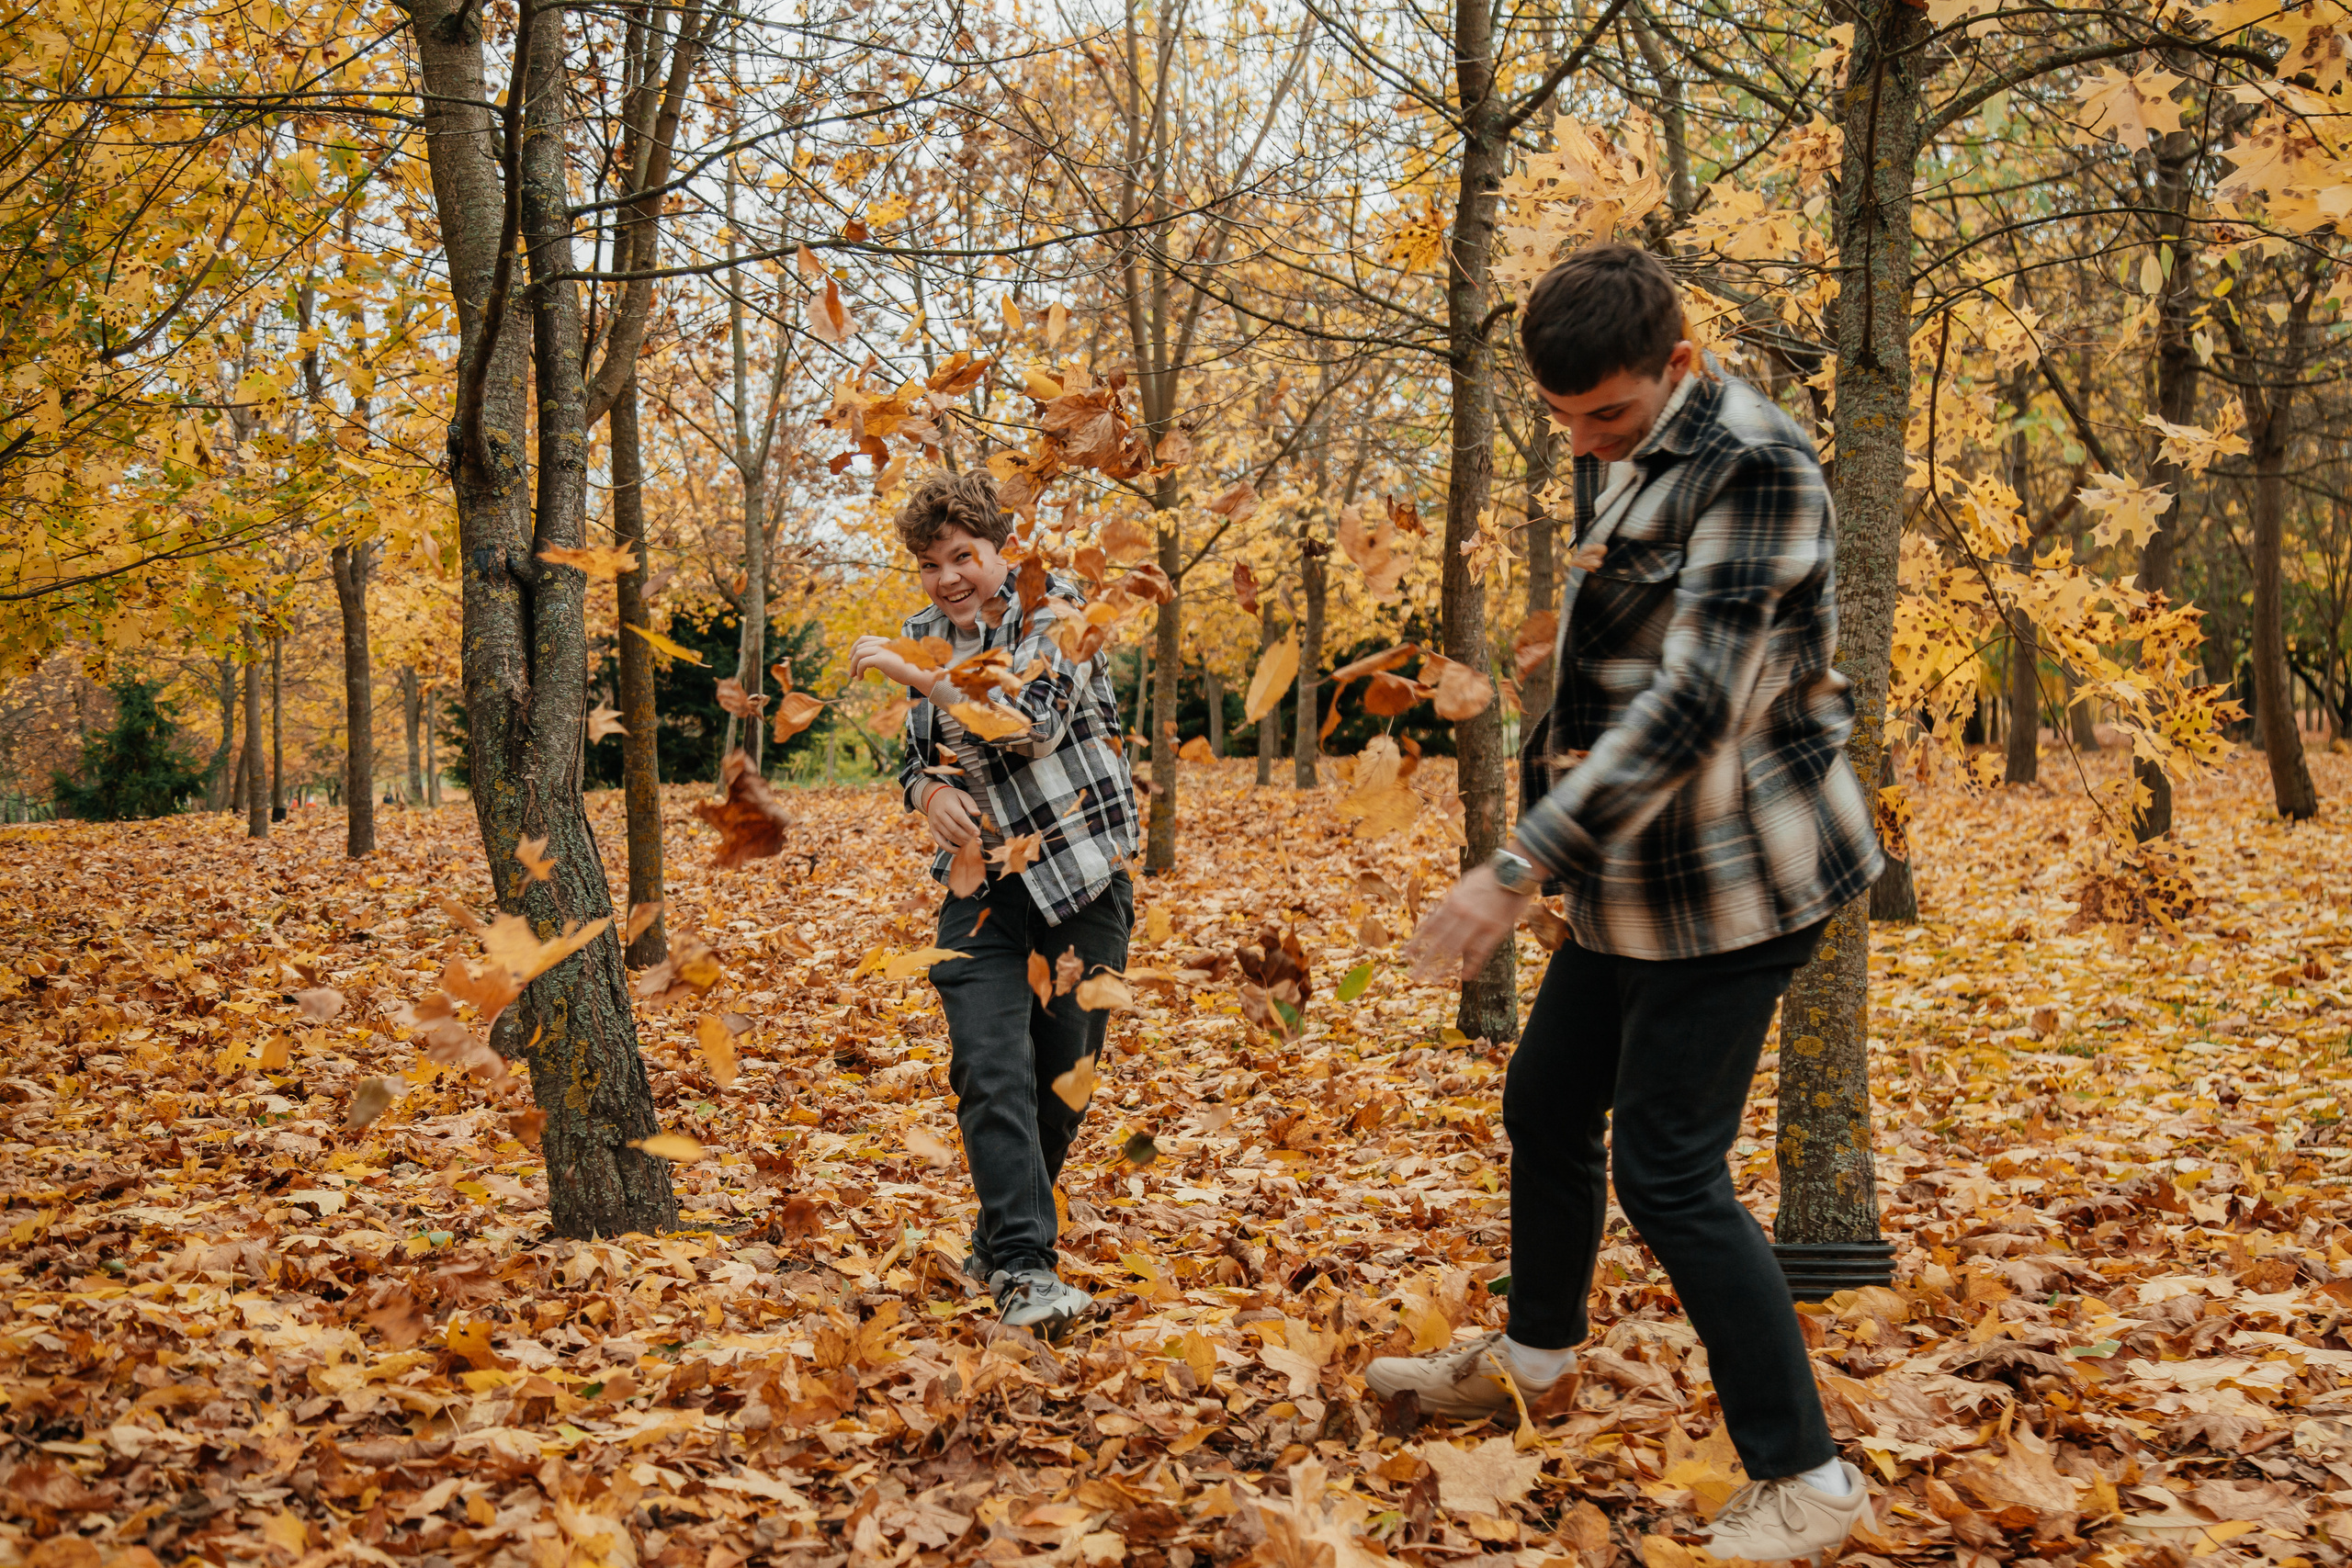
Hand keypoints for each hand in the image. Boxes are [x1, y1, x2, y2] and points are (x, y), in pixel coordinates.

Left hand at [850, 634, 933, 692]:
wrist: (918, 673)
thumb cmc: (909, 669)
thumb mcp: (895, 660)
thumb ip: (885, 657)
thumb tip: (876, 662)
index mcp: (886, 642)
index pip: (864, 639)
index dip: (855, 647)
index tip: (851, 658)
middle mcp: (882, 643)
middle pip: (859, 646)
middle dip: (852, 659)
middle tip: (851, 671)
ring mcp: (881, 650)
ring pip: (858, 654)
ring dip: (853, 666)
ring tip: (854, 676)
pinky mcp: (880, 659)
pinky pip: (862, 663)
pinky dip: (858, 670)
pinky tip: (861, 678)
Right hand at [923, 785, 981, 849]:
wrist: (933, 797)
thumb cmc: (951, 797)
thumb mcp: (962, 795)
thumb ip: (970, 804)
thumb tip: (977, 813)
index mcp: (948, 805)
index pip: (959, 817)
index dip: (969, 827)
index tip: (978, 833)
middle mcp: (939, 815)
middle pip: (954, 829)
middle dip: (967, 837)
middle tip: (978, 841)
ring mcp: (935, 824)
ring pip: (949, 837)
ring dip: (962, 843)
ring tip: (973, 846)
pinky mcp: (933, 831)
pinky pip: (941, 843)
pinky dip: (950, 849)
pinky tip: (960, 851)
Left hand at [1404, 863, 1535, 983]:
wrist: (1514, 871)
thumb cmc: (1488, 876)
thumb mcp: (1464, 885)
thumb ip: (1452, 900)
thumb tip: (1440, 911)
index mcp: (1453, 902)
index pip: (1429, 926)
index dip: (1417, 942)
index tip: (1405, 955)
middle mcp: (1462, 914)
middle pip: (1439, 942)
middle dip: (1424, 960)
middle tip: (1413, 976)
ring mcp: (1479, 923)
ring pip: (1457, 949)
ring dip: (1443, 967)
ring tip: (1433, 980)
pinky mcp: (1496, 930)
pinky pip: (1482, 951)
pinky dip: (1473, 965)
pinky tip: (1465, 977)